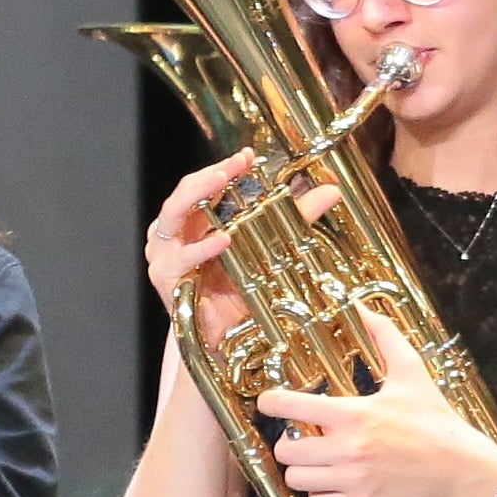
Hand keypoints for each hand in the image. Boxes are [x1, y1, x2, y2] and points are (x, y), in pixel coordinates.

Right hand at [141, 151, 290, 331]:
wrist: (223, 340)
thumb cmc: (238, 292)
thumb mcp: (269, 249)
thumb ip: (295, 219)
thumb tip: (331, 191)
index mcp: (193, 221)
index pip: (203, 184)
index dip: (224, 167)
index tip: (248, 156)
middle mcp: (173, 234)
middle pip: (184, 193)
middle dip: (209, 175)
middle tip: (234, 165)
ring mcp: (165, 256)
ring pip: (172, 216)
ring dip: (196, 198)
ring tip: (221, 183)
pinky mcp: (166, 281)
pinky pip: (180, 260)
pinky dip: (201, 249)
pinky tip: (223, 240)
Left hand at [258, 327, 496, 496]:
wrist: (460, 468)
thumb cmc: (435, 421)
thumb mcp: (412, 374)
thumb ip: (386, 339)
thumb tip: (365, 309)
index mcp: (354, 413)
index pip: (291, 406)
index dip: (271, 402)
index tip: (268, 402)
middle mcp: (348, 447)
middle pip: (286, 450)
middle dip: (288, 443)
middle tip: (302, 437)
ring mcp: (353, 478)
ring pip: (296, 479)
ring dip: (301, 470)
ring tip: (316, 461)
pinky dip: (318, 494)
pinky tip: (332, 481)